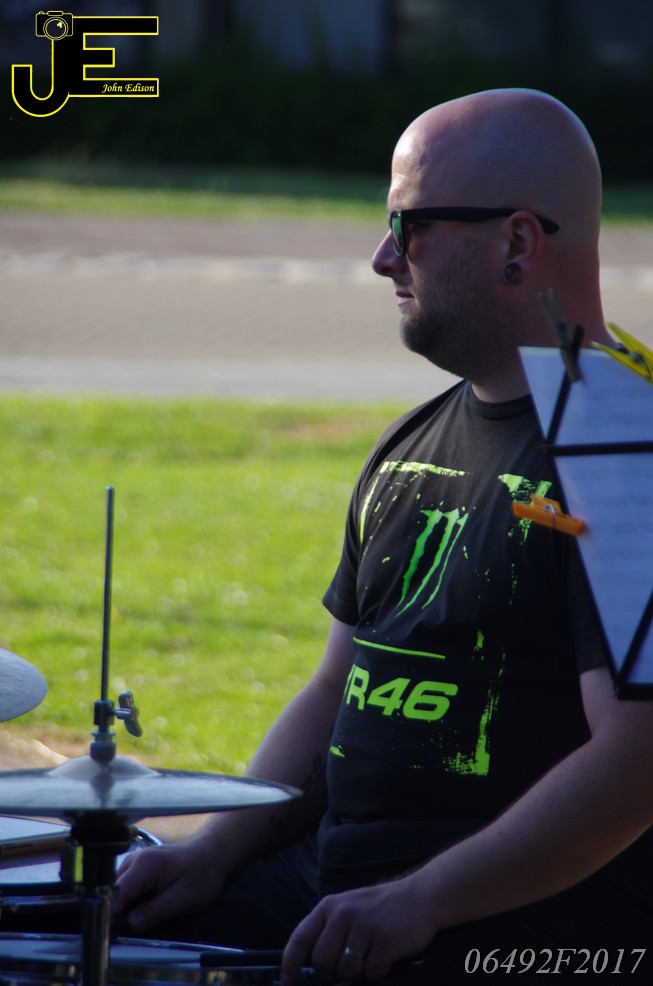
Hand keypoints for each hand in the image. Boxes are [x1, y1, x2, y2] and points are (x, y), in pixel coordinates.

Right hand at [113, 839, 224, 933]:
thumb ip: (155, 911)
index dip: (112, 916)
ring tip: (149, 912)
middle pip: (112, 894)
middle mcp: (134, 861)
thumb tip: (130, 924)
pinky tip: (147, 905)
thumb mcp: (183, 898)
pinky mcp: (136, 869)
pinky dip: (131, 901)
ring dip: (126, 908)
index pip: (115, 894)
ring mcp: (133, 863)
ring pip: (116, 893)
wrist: (211, 854)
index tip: (115, 934)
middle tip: (139, 925)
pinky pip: (125, 889)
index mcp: (145, 865)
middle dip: (119, 913)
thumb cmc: (202, 874)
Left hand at [280, 874, 436, 984]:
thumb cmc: (378, 909)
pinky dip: (376, 973)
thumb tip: (308, 967)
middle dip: (329, 976)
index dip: (290, 966)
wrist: (419, 897)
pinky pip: (371, 973)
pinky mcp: (386, 940)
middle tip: (341, 974)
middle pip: (322, 961)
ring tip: (366, 961)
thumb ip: (327, 931)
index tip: (288, 983)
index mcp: (329, 907)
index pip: (299, 939)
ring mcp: (365, 927)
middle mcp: (344, 914)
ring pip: (346, 971)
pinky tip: (383, 959)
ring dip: (356, 975)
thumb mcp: (347, 908)